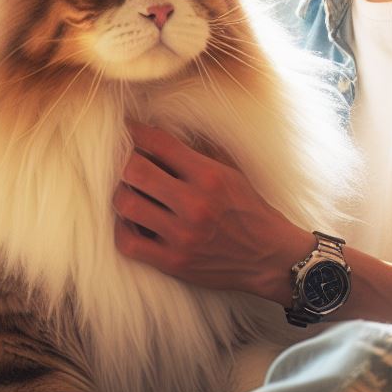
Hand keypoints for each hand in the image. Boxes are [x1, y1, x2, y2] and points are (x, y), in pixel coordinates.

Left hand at [113, 121, 311, 303]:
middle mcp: (194, 204)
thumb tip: (159, 131)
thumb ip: (198, 151)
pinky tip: (131, 222)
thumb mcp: (231, 171)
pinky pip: (128, 243)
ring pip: (126, 204)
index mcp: (209, 176)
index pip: (159, 143)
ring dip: (123, 194)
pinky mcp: (173, 262)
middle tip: (130, 162)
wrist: (269, 257)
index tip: (129, 129)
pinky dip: (122, 229)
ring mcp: (182, 236)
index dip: (136, 131)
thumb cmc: (249, 209)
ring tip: (131, 192)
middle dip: (126, 161)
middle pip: (134, 171)